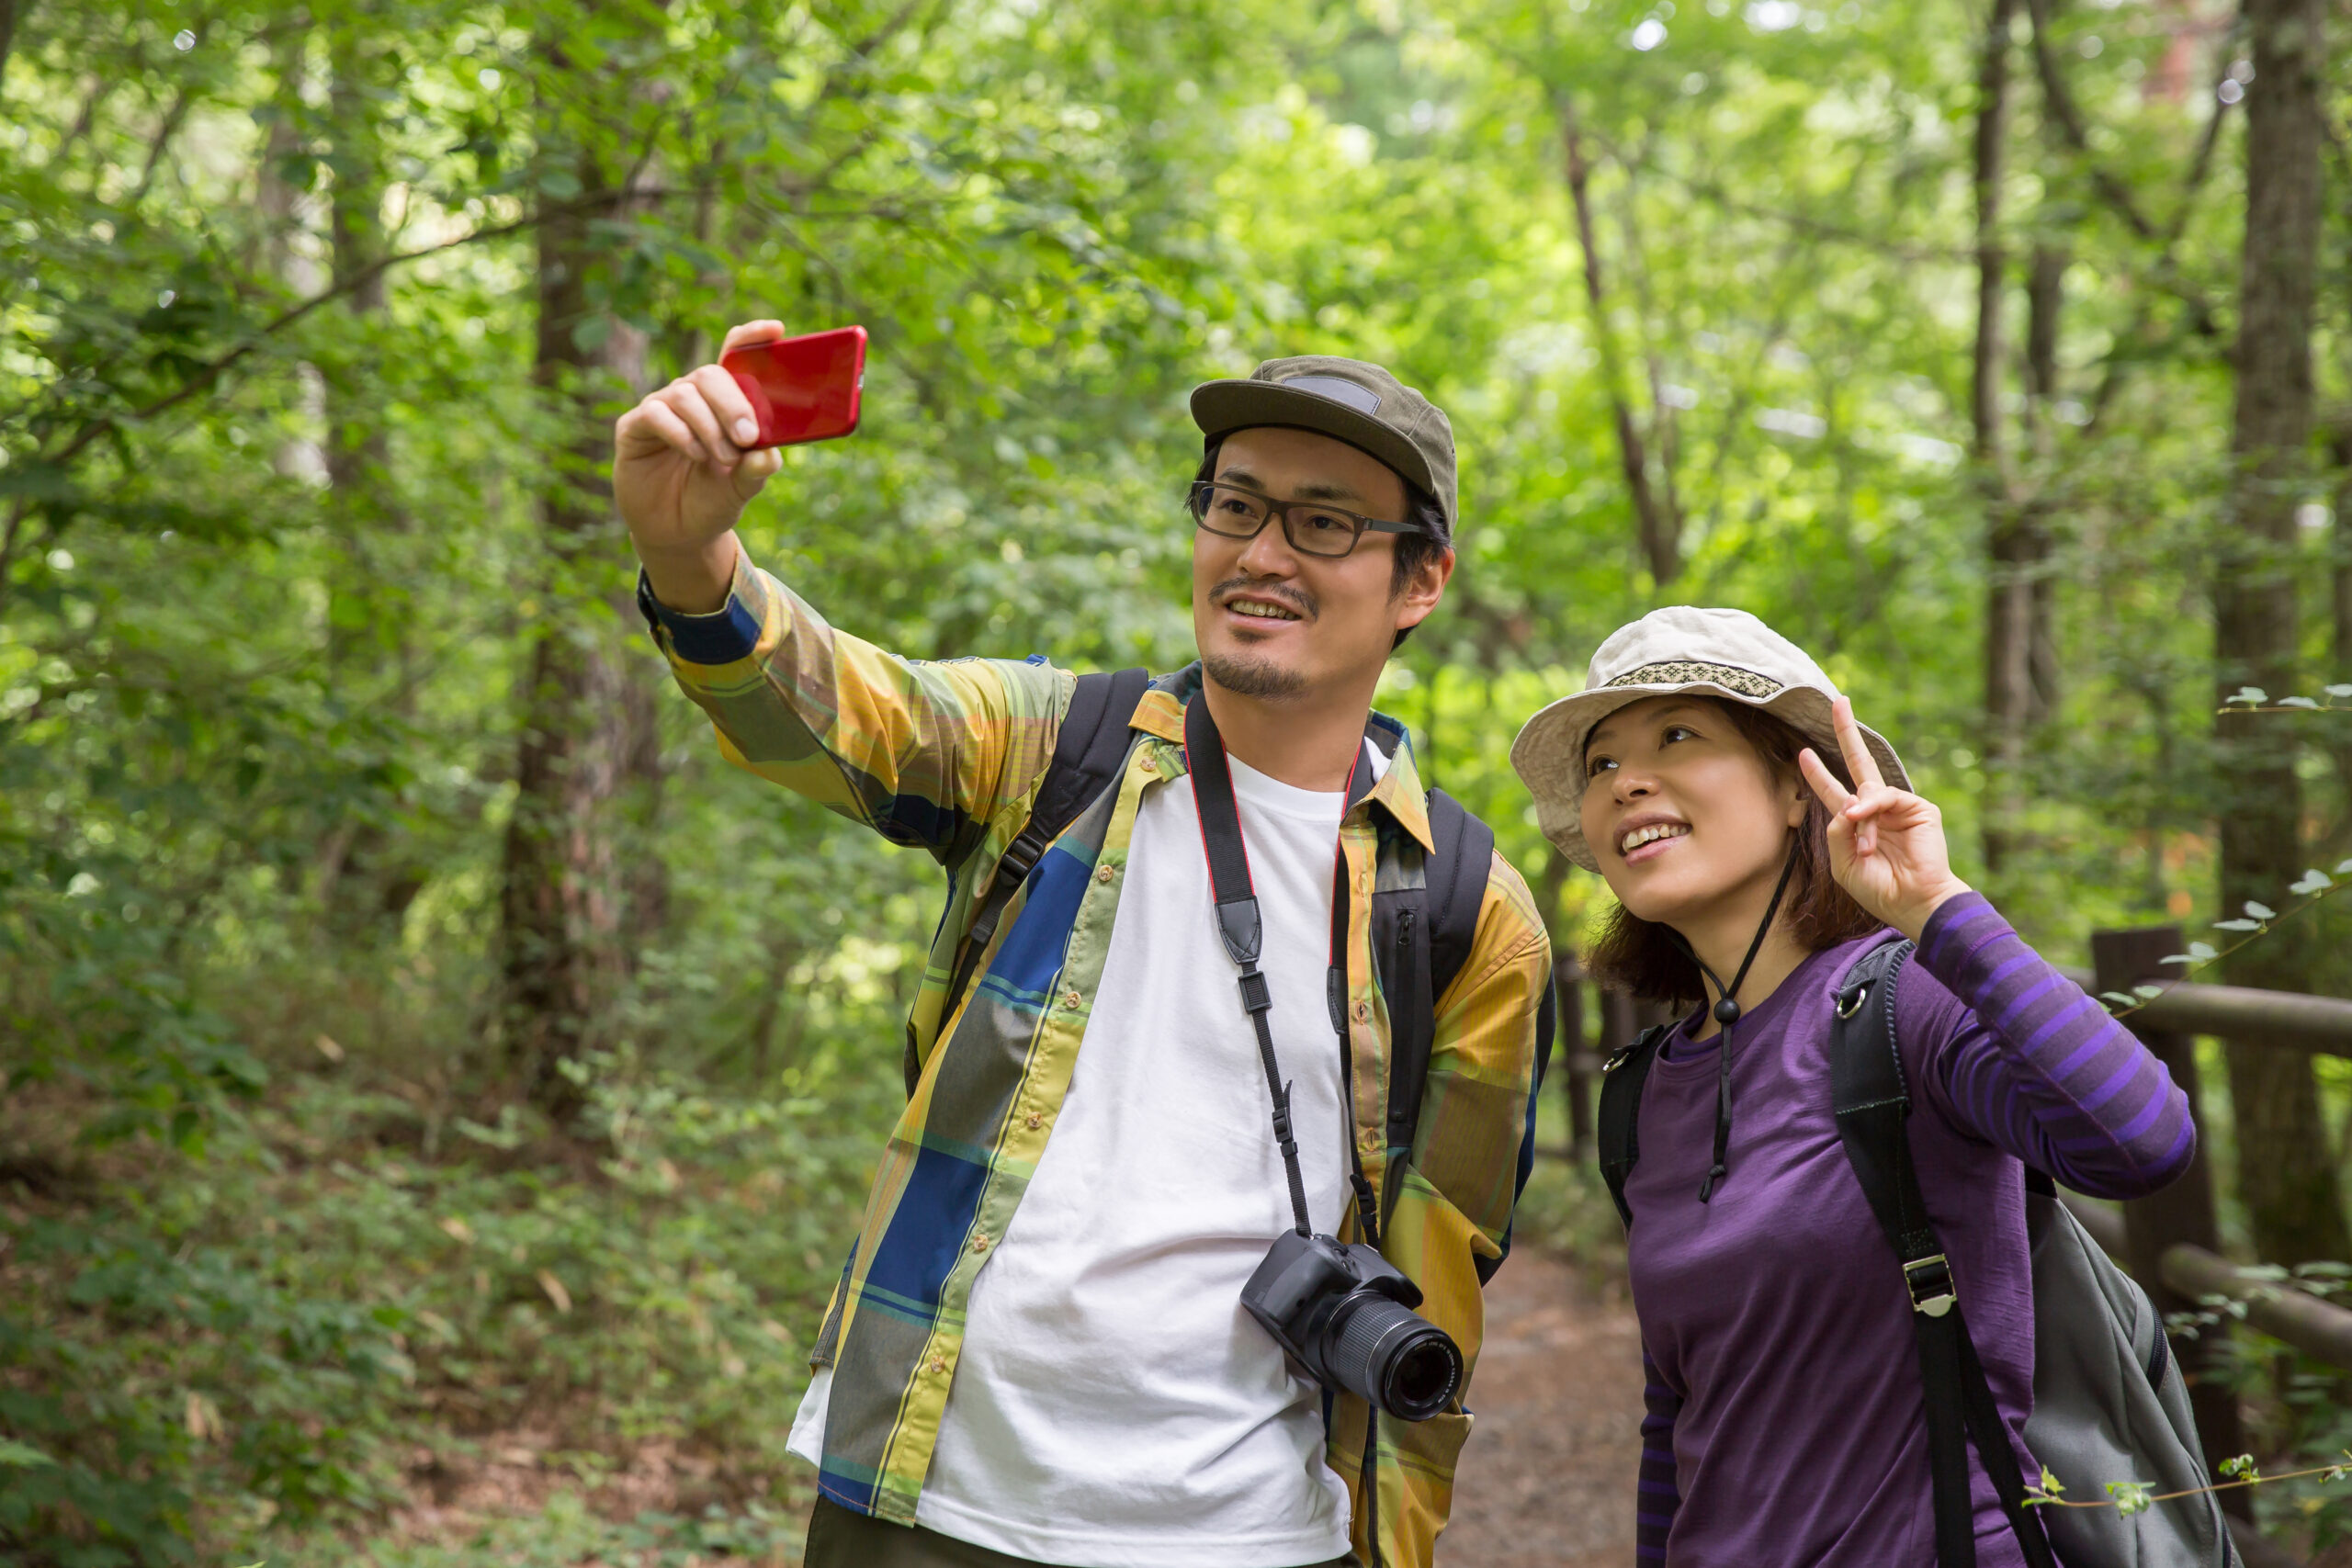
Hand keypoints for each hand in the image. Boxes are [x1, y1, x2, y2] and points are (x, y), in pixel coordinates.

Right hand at [613, 320, 788, 610]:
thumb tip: (770, 455)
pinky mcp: (635, 427)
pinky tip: (695, 454)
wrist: (677, 534)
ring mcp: (661, 409)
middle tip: (747, 437)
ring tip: (722, 459)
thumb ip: (756, 471)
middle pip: (709, 374)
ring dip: (709, 426)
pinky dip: (680, 433)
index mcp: (723, 403)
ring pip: (685, 393)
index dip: (751, 338)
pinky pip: (656, 413)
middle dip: (733, 403)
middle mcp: (692, 399)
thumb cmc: (712, 501)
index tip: (777, 330)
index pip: (734, 357)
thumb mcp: (741, 489)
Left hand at [1797, 696, 1970, 941]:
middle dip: (1847, 732)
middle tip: (1838, 702)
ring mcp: (1898, 807)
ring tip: (1865, 849)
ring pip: (1866, 792)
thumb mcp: (1842, 863)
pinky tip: (1867, 829)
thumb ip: (1836, 830)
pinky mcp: (1919, 809)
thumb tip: (1847, 802)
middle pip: (1859, 762)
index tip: (1803, 753)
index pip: (1833, 791)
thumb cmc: (1878, 888)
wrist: (1912, 903)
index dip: (1818, 772)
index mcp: (1855, 822)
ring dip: (1859, 820)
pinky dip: (1872, 810)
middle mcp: (1876, 809)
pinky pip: (1885, 797)